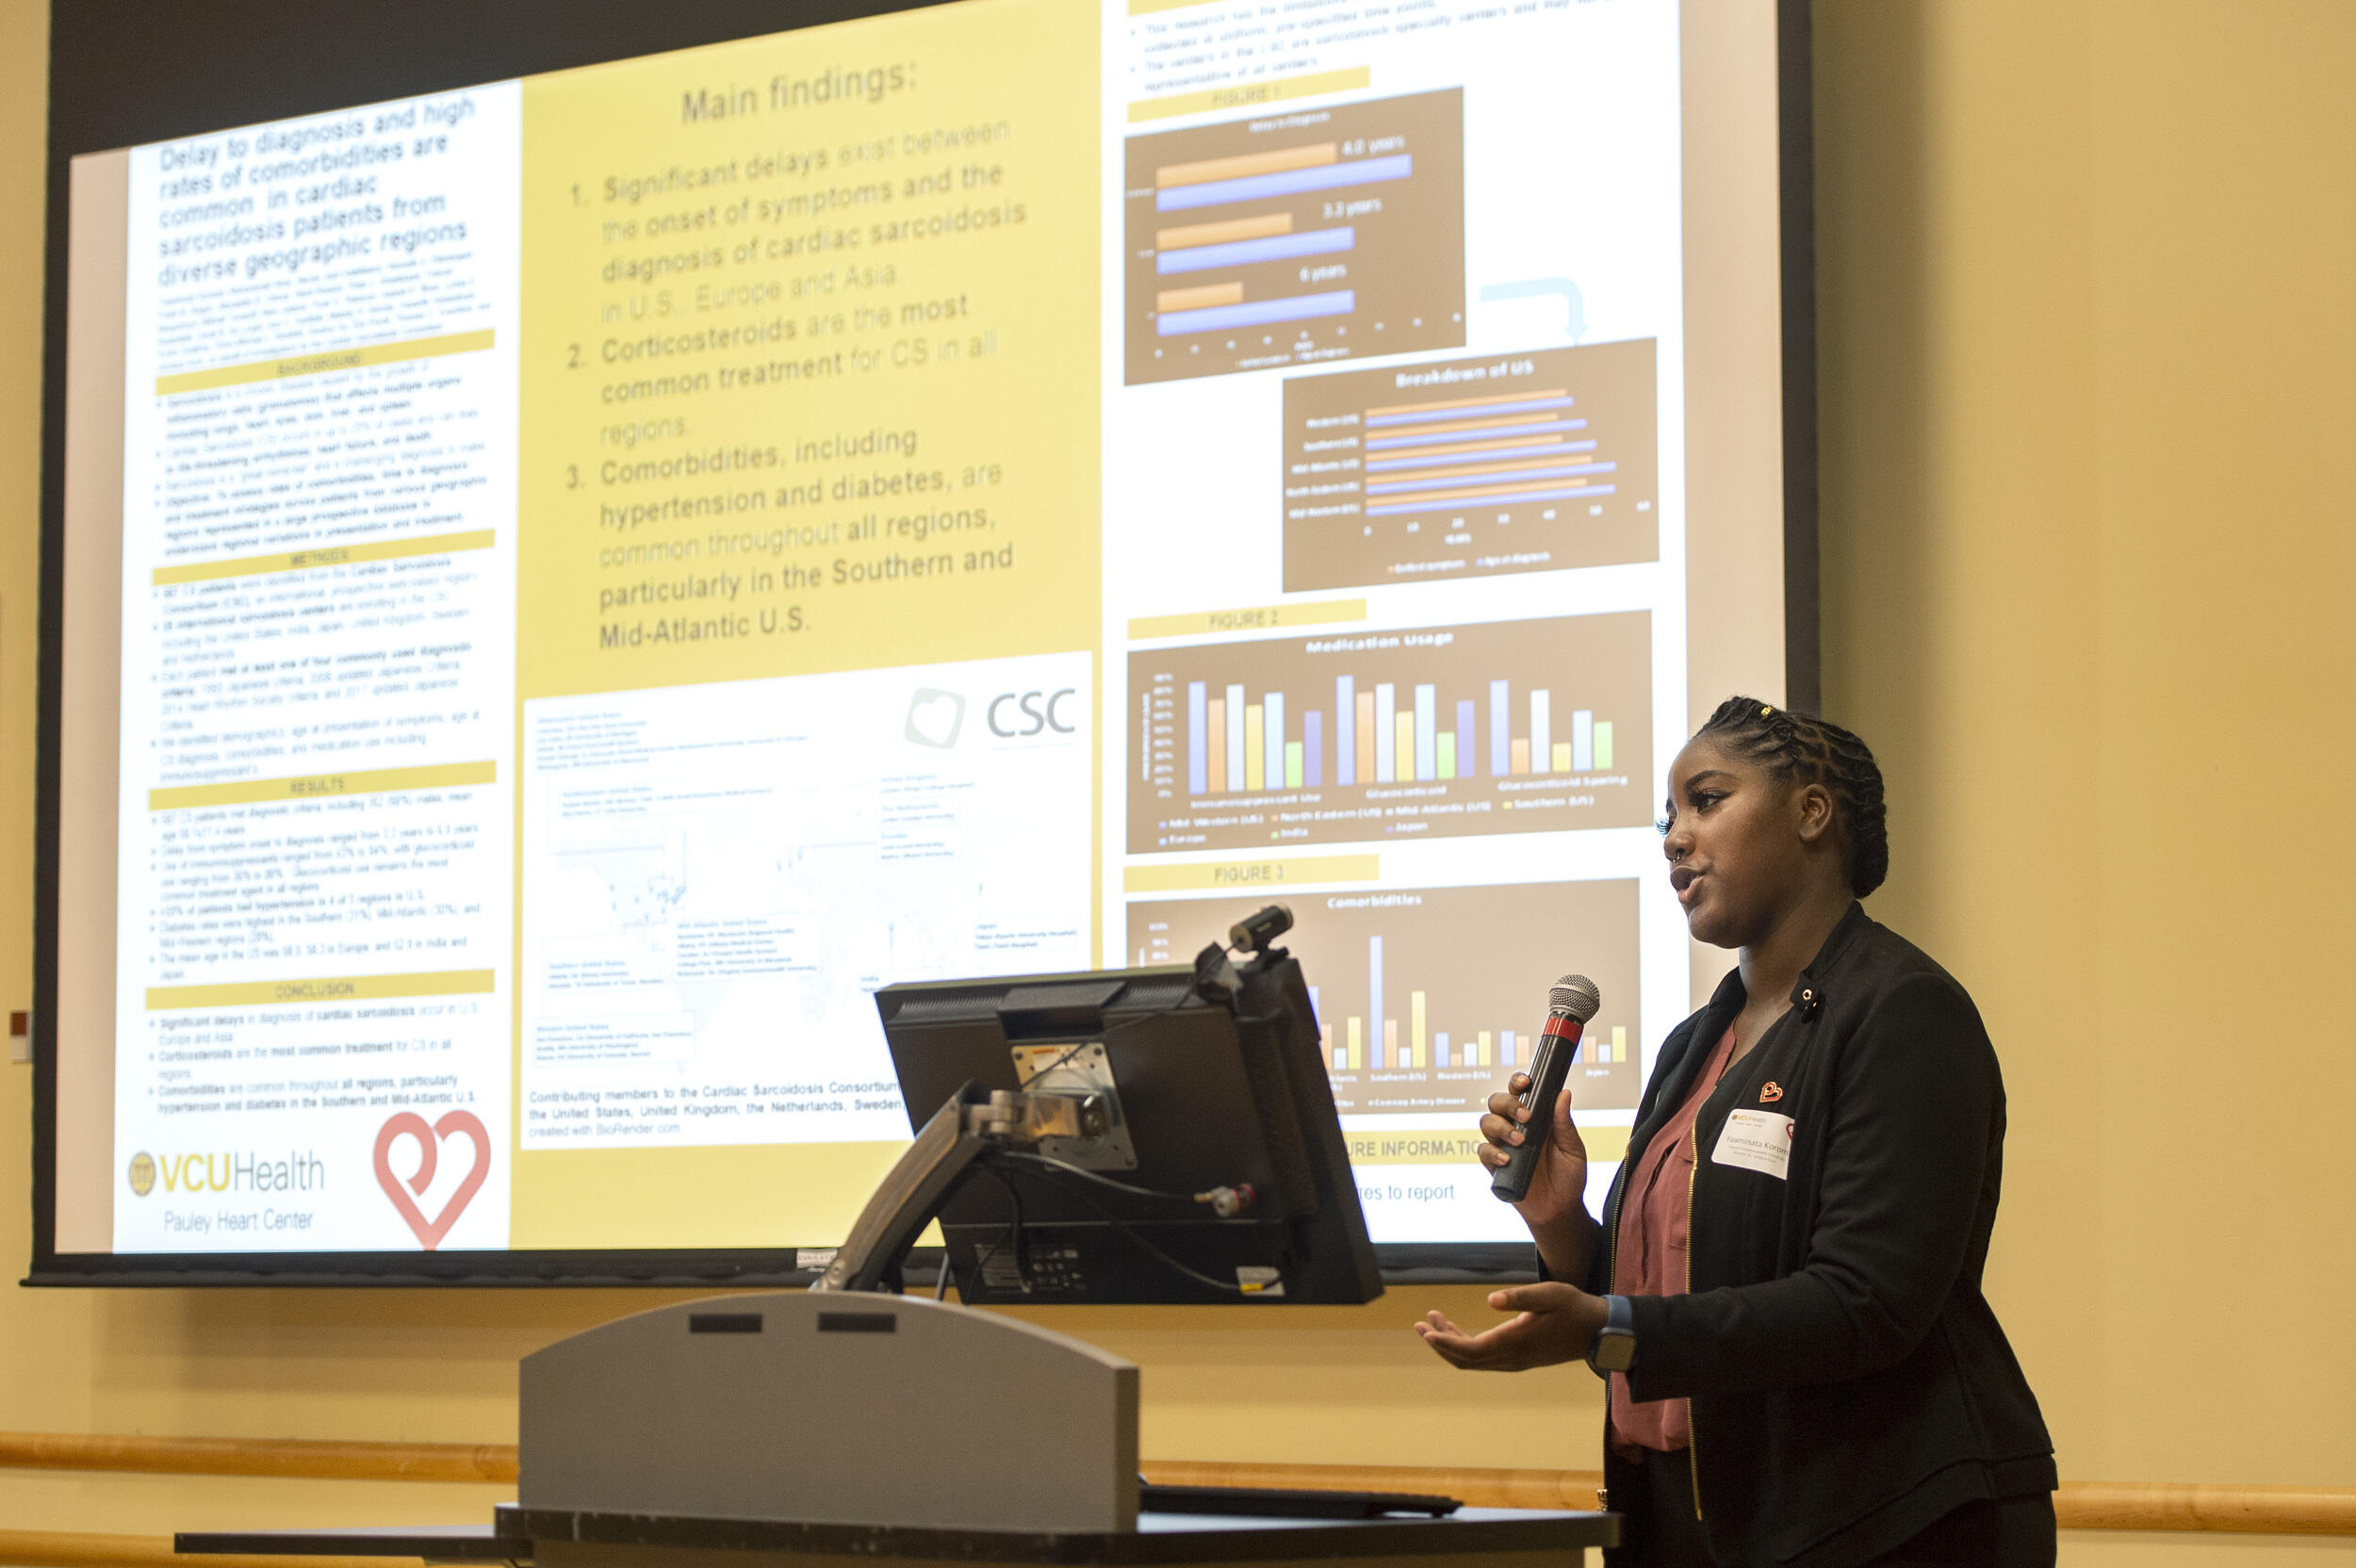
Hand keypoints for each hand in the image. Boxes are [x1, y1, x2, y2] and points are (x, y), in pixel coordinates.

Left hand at [1413, 1283, 1610, 1371]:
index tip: (1426, 1331)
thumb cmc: (1575, 1308)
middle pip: (1466, 1359)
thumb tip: (1490, 1301)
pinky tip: (1455, 1327)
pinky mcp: (1518, 1358)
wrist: (1598, 1332)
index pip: (1472, 1350)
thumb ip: (1521, 1297)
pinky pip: (1483, 1358)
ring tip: (1432, 1321)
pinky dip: (1464, 1345)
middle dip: (1440, 1343)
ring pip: (1473, 1360)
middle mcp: (1512, 1358)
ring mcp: (1514, 1361)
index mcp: (1516, 1342)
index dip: (1446, 1342)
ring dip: (1450, 1343)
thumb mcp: (1550, 1294)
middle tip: (1420, 1323)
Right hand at [1479, 1074, 1590, 1232]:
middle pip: (1497, 1102)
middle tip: (1526, 1117)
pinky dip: (1492, 1152)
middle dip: (1508, 1104)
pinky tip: (1507, 1159)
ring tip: (1519, 1141)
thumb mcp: (1573, 1149)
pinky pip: (1483, 1151)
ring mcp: (1503, 1145)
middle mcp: (1515, 1127)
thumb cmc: (1569, 1176)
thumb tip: (1564, 1093)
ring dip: (1501, 1127)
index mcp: (1535, 1118)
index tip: (1525, 1082)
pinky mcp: (1494, 1165)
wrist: (1561, 1209)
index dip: (1517, 1082)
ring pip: (1486, 1122)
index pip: (1519, 1092)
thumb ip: (1564, 1123)